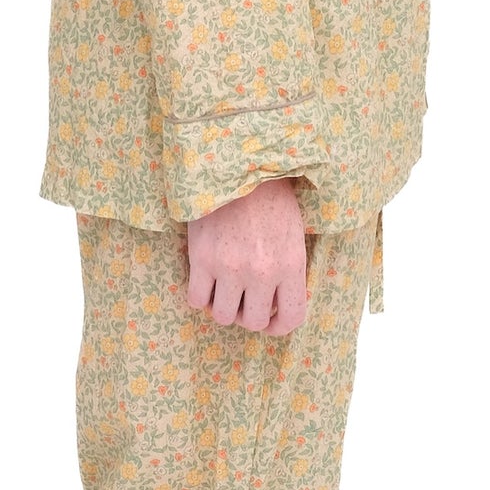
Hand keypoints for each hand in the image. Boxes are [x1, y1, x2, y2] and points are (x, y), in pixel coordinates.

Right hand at [185, 177, 308, 333]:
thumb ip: (289, 268)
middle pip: (252, 322)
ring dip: (221, 306)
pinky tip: (203, 279)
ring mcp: (230, 267)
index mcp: (291, 264)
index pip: (292, 318)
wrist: (236, 163)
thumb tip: (278, 298)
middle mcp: (263, 272)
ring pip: (222, 316)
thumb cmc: (268, 193)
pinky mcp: (202, 258)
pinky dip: (199, 295)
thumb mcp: (292, 231)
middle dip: (247, 314)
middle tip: (241, 298)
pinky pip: (196, 299)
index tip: (269, 321)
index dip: (279, 326)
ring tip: (221, 288)